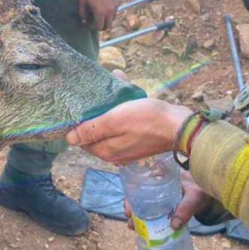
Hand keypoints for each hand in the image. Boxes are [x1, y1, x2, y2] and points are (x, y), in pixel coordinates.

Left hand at [66, 98, 190, 164]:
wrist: (180, 126)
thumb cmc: (147, 120)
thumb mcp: (115, 121)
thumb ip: (91, 130)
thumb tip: (69, 139)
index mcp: (105, 151)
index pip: (81, 139)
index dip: (81, 122)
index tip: (86, 105)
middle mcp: (114, 154)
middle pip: (96, 133)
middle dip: (97, 115)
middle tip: (101, 96)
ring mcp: (128, 149)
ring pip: (110, 128)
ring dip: (110, 112)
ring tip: (116, 94)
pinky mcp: (139, 142)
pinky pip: (124, 127)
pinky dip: (123, 114)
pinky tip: (128, 101)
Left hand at [78, 0, 121, 30]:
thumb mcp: (83, 0)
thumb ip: (82, 13)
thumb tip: (84, 21)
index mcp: (100, 12)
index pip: (99, 27)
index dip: (94, 28)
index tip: (90, 25)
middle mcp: (110, 12)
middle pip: (108, 26)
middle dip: (102, 26)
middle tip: (97, 22)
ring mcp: (116, 6)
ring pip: (112, 18)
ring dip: (107, 18)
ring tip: (101, 12)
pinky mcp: (119, 1)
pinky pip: (115, 9)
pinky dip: (111, 10)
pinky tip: (105, 4)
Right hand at [125, 172, 212, 230]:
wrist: (210, 191)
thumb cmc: (201, 189)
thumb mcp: (195, 197)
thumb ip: (186, 209)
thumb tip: (173, 225)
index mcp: (161, 177)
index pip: (139, 183)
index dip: (130, 196)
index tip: (129, 210)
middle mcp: (157, 185)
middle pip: (137, 195)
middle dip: (131, 209)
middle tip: (130, 223)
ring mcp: (160, 196)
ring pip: (142, 204)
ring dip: (137, 216)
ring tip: (134, 228)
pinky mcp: (165, 206)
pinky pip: (152, 211)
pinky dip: (146, 219)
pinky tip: (144, 229)